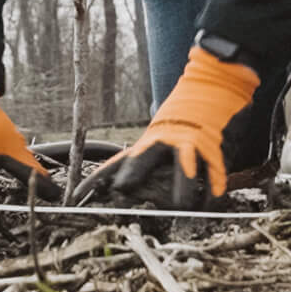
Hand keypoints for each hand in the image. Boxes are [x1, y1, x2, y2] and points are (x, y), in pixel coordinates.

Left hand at [91, 47, 259, 207]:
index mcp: (148, 141)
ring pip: (184, 169)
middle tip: (121, 190)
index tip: (75, 196)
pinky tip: (209, 205)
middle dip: (132, 174)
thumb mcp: (159, 134)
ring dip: (182, 191)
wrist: (214, 85)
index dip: (96, 180)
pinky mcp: (215, 149)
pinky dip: (212, 194)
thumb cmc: (183, 116)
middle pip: (144, 160)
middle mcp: (166, 142)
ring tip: (181, 207)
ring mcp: (191, 145)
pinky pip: (214, 176)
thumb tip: (117, 189)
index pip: (116, 163)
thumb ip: (143, 160)